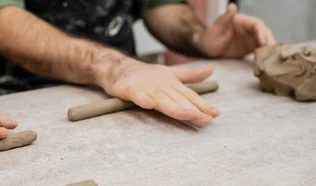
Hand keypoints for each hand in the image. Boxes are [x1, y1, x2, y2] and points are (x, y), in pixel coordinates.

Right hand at [94, 59, 219, 125]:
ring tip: (189, 114)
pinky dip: (143, 99)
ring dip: (175, 107)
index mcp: (172, 84)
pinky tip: (149, 104)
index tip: (215, 113)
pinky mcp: (131, 89)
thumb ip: (191, 75)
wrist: (120, 68)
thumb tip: (212, 69)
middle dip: (192, 109)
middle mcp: (162, 86)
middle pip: (178, 100)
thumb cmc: (146, 75)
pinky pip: (138, 96)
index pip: (189, 96)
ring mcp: (146, 88)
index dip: (202, 104)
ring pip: (162, 99)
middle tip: (206, 118)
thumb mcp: (171, 74)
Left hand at [198, 4, 276, 57]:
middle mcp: (248, 28)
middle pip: (264, 32)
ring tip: (272, 56)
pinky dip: (265, 53)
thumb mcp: (215, 29)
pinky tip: (267, 60)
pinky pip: (261, 49)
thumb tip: (232, 6)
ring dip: (269, 47)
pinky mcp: (250, 47)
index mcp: (241, 21)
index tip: (263, 42)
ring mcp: (250, 38)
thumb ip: (225, 18)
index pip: (256, 24)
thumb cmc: (208, 38)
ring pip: (265, 40)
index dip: (261, 32)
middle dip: (269, 40)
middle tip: (271, 51)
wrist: (205, 50)